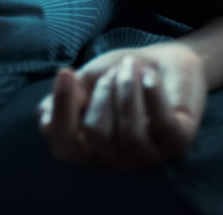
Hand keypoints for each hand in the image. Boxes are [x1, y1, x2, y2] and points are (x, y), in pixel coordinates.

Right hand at [36, 42, 206, 172]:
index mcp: (88, 149)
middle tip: (116, 71)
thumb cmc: (121, 74)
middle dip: (104, 90)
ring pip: (129, 131)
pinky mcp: (177, 145)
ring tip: (133, 67)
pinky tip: (150, 76)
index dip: (61, 110)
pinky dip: (152, 92)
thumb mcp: (87, 81)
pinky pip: (161, 123)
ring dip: (128, 86)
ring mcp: (148, 157)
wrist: (166, 61)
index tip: (66, 72)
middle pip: (95, 132)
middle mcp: (115, 160)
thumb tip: (45, 118)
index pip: (63, 146)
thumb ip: (66, 99)